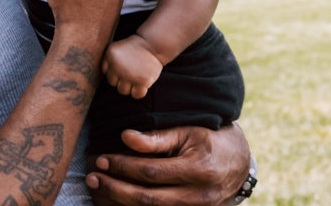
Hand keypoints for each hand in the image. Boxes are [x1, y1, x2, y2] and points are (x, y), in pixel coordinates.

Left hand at [87, 124, 250, 205]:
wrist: (239, 162)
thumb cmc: (209, 139)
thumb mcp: (187, 131)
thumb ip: (157, 138)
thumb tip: (125, 137)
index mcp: (198, 170)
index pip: (151, 173)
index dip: (123, 167)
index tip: (101, 159)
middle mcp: (198, 196)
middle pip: (148, 199)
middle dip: (116, 189)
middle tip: (92, 178)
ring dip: (121, 202)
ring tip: (99, 188)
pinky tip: (117, 200)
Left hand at [102, 35, 163, 98]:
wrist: (153, 44)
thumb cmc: (134, 49)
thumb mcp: (116, 49)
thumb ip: (107, 62)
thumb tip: (105, 80)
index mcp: (110, 55)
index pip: (107, 74)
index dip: (116, 73)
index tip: (125, 65)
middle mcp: (118, 66)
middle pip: (113, 84)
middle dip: (121, 79)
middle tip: (131, 71)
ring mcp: (130, 74)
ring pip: (123, 91)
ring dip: (130, 86)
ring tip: (137, 75)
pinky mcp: (142, 81)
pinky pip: (136, 95)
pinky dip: (140, 91)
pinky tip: (143, 82)